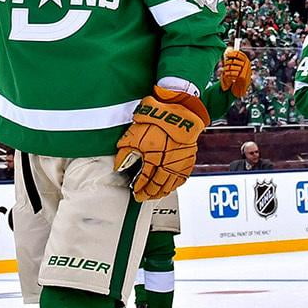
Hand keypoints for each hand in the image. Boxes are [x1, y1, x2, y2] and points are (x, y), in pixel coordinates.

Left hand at [117, 86, 210, 200]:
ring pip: (170, 184)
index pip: (145, 179)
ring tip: (155, 195)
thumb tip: (118, 165)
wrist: (179, 110)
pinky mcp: (188, 159)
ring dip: (161, 192)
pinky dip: (174, 185)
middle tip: (142, 197)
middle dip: (148, 193)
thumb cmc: (158, 119)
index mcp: (153, 158)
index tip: (135, 191)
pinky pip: (181, 178)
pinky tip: (170, 186)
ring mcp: (179, 162)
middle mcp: (167, 163)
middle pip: (157, 185)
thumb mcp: (134, 133)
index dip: (139, 188)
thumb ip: (125, 151)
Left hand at [217, 47, 253, 98]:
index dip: (232, 53)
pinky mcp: (242, 78)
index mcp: (247, 62)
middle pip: (234, 60)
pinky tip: (227, 76)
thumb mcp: (237, 68)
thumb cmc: (238, 78)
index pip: (239, 54)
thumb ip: (234, 60)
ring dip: (226, 69)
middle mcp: (247, 66)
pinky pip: (231, 73)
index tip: (226, 54)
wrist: (241, 90)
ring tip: (225, 72)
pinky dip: (227, 75)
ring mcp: (245, 72)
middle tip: (225, 64)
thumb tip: (229, 49)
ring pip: (231, 67)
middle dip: (227, 62)